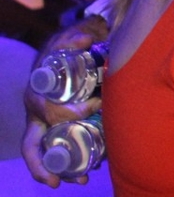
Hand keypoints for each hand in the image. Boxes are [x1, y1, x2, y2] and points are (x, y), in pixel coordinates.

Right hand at [21, 14, 108, 186]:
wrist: (62, 56)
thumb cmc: (66, 51)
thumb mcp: (68, 42)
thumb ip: (75, 39)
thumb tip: (86, 40)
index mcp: (36, 96)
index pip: (46, 111)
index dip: (69, 112)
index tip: (94, 106)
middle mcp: (35, 115)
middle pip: (32, 144)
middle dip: (44, 162)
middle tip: (67, 174)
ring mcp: (43, 125)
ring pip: (42, 153)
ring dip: (58, 171)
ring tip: (80, 180)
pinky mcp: (55, 130)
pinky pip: (55, 152)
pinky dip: (65, 167)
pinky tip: (83, 176)